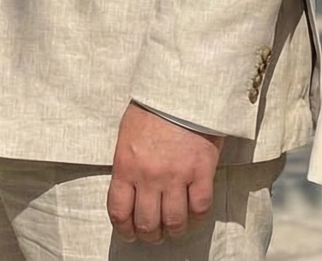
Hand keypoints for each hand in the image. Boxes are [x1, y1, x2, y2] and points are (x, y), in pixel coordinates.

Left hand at [107, 102, 224, 243]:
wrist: (182, 87)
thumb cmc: (153, 107)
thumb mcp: (128, 135)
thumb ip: (128, 164)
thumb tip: (132, 190)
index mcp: (126, 166)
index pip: (119, 211)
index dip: (125, 229)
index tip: (131, 233)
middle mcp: (149, 176)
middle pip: (147, 223)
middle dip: (151, 235)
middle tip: (156, 234)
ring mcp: (177, 175)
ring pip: (174, 221)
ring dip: (175, 230)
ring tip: (176, 228)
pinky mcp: (202, 170)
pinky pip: (200, 207)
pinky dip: (198, 217)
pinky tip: (195, 214)